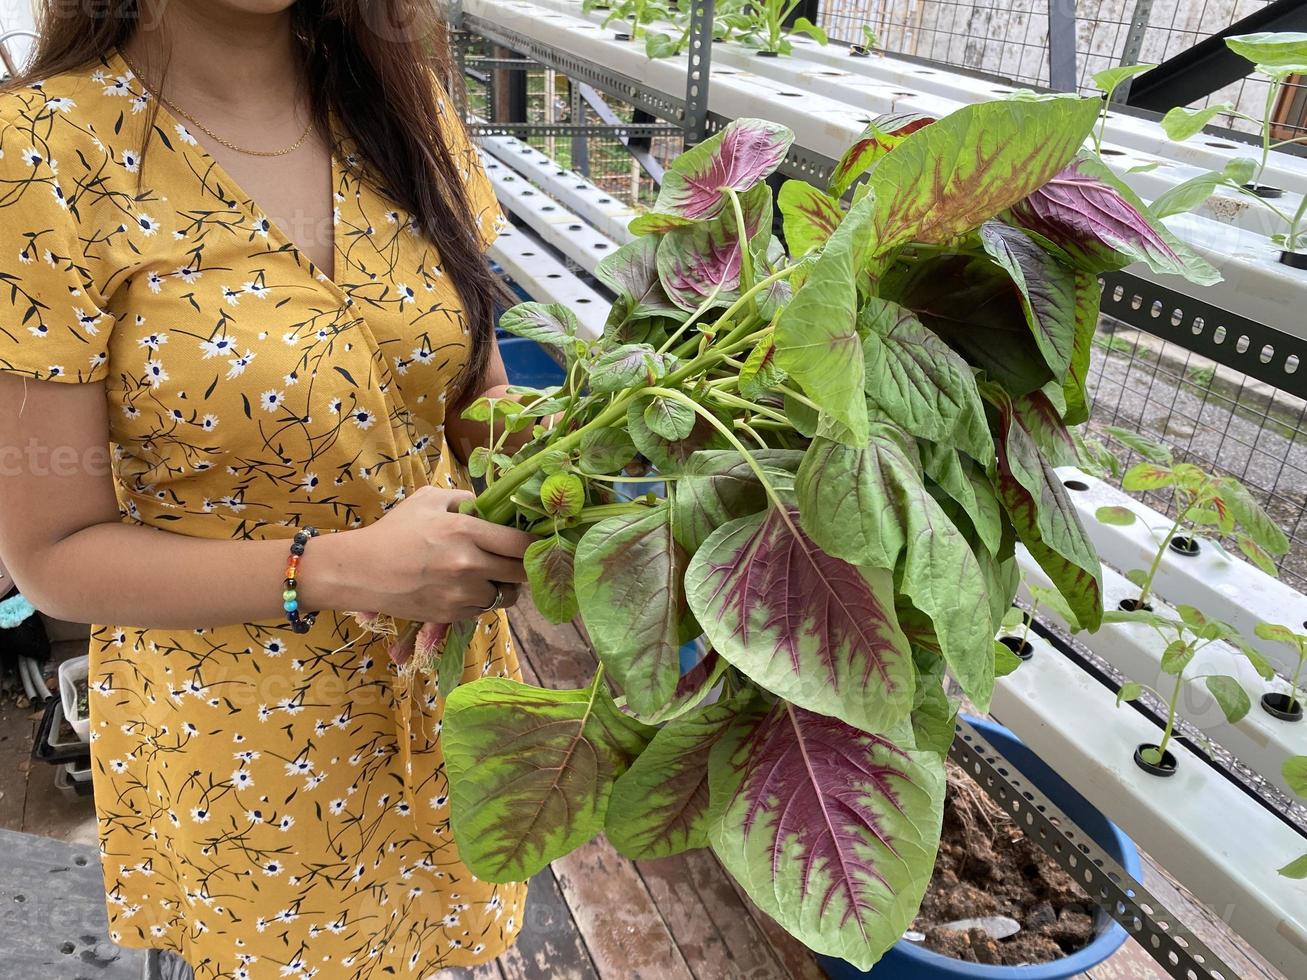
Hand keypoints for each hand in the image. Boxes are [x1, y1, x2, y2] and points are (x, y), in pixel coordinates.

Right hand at [308, 487, 532, 622]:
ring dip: (504, 585)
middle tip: (516, 558)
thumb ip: (465, 498)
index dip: (535, 542)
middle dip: (524, 565)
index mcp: (465, 531)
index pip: (521, 543)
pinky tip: (466, 587)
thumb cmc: (395, 531)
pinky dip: (483, 600)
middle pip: (521, 572)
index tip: (535, 539)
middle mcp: (469, 565)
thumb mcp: (428, 500)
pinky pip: (485, 609)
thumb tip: (492, 506)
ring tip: (488, 573)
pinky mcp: (453, 616)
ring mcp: (462, 594)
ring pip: (506, 595)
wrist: (361, 572)